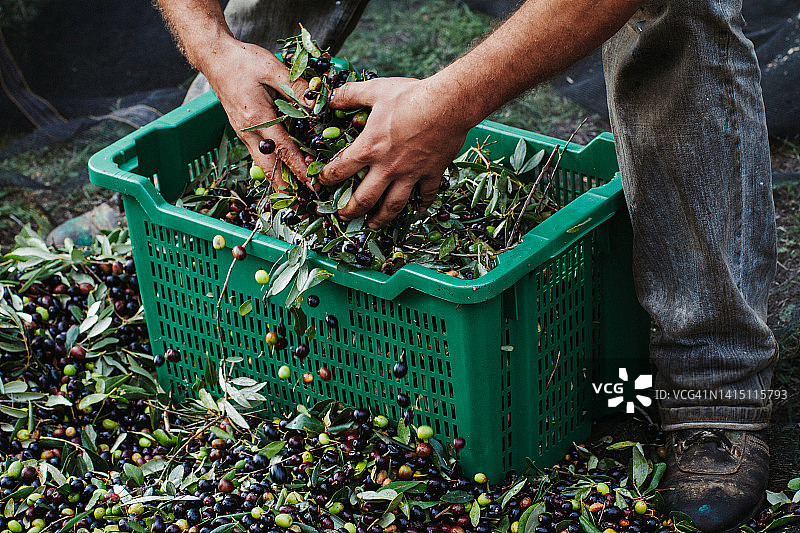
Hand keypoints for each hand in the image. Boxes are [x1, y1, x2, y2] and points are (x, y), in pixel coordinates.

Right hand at [203, 41, 311, 186]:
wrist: (216, 59)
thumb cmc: (243, 62)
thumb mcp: (273, 69)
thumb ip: (296, 88)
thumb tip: (319, 105)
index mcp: (257, 118)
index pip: (283, 149)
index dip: (299, 169)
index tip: (313, 184)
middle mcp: (248, 132)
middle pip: (269, 168)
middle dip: (287, 187)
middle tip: (304, 202)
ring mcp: (244, 134)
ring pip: (262, 166)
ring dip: (279, 181)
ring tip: (297, 195)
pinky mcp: (244, 133)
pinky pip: (259, 156)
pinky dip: (273, 168)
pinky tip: (285, 173)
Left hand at [319, 77, 469, 227]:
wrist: (448, 104)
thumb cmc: (410, 96)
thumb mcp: (375, 90)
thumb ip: (350, 95)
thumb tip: (331, 97)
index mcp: (369, 148)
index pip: (340, 170)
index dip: (327, 179)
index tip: (322, 184)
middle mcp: (387, 168)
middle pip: (364, 199)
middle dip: (350, 211)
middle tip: (343, 216)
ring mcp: (410, 174)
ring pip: (393, 205)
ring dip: (381, 218)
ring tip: (373, 226)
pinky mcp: (431, 174)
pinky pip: (425, 195)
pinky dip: (421, 204)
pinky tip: (417, 210)